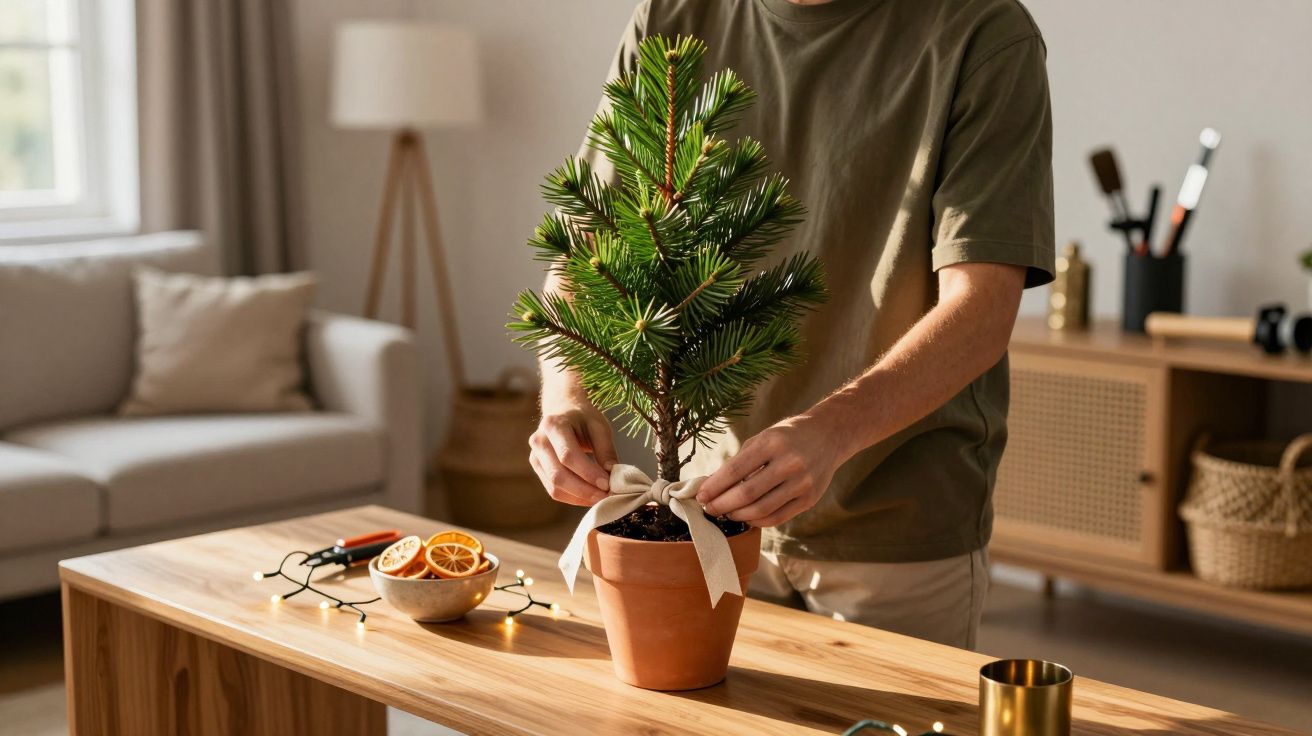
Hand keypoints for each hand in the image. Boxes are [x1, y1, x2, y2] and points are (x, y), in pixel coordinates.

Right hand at [529, 390, 617, 506]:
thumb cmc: (583, 417)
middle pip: (558, 475)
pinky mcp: (538, 469)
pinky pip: (554, 491)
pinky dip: (573, 498)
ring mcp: (535, 457)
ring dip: (579, 497)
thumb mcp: (599, 426)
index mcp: (553, 425)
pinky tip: (590, 497)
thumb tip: (612, 475)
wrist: (562, 410)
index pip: (568, 455)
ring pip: (554, 487)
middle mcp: (539, 441)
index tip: (608, 484)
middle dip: (585, 490)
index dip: (588, 473)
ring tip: (601, 498)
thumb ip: (606, 449)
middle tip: (607, 496)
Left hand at [696, 414, 845, 526]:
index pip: (735, 470)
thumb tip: (711, 486)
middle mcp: (789, 463)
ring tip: (726, 513)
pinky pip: (777, 518)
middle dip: (722, 504)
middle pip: (746, 493)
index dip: (714, 486)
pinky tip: (746, 517)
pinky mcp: (809, 499)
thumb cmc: (787, 437)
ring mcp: (802, 483)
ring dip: (737, 515)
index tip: (700, 496)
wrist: (828, 436)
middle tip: (709, 508)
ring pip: (761, 510)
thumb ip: (739, 462)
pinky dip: (757, 521)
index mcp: (772, 443)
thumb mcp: (762, 439)